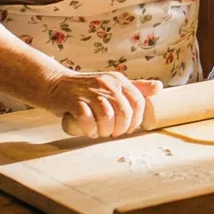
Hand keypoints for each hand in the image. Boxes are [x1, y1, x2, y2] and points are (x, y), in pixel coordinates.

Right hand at [43, 70, 163, 138]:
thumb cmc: (86, 89)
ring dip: (105, 131)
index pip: (138, 102)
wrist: (54, 84)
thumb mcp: (112, 85)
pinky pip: (87, 119)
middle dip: (121, 128)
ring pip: (107, 116)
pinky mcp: (73, 100)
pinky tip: (90, 131)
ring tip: (100, 133)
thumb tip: (159, 87)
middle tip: (112, 133)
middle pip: (124, 112)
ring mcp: (90, 91)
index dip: (136, 120)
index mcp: (118, 80)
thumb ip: (135, 87)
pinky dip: (90, 130)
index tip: (128, 129)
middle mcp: (106, 84)